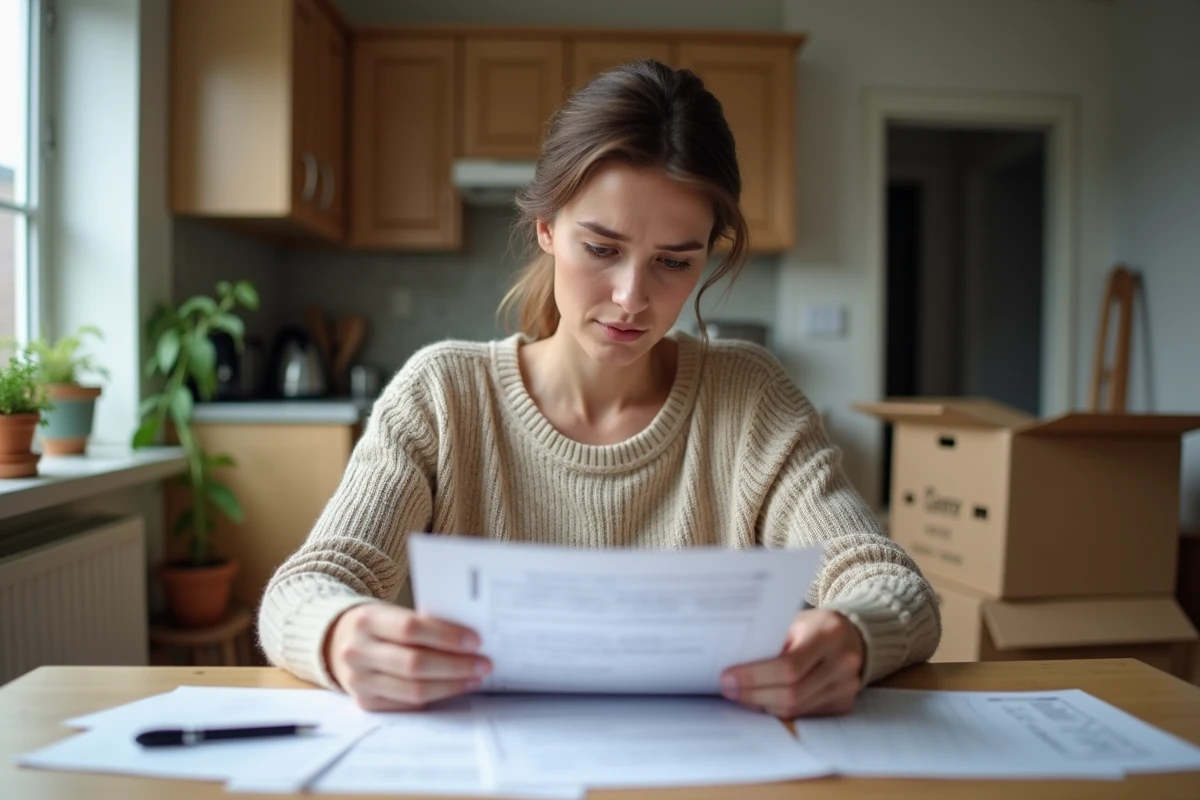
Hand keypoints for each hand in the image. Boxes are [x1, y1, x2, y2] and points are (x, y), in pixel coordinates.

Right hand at [324, 603, 491, 710]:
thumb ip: (423, 624)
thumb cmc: (379, 625)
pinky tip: (454, 688)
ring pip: (413, 690)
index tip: (475, 640)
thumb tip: (469, 640)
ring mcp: (358, 680)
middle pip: (415, 664)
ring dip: (451, 685)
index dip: (446, 636)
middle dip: (456, 665)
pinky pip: (407, 704)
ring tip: (475, 677)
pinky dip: (436, 697)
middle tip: (484, 663)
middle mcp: (357, 651)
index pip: (411, 629)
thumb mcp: (392, 613)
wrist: (339, 642)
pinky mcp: (365, 702)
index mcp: (367, 620)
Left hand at [720, 609, 864, 717]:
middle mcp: (843, 664)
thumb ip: (771, 642)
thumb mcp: (794, 622)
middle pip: (792, 693)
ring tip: (740, 695)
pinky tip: (763, 700)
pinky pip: (805, 714)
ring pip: (796, 709)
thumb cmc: (815, 626)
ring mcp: (846, 687)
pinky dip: (780, 710)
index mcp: (828, 635)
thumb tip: (732, 665)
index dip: (754, 676)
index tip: (728, 677)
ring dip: (764, 704)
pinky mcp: (844, 704)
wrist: (852, 636)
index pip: (788, 666)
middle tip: (728, 690)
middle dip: (754, 694)